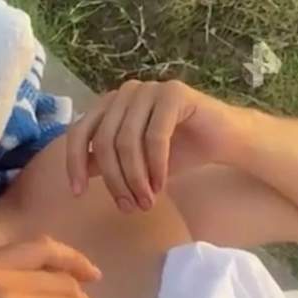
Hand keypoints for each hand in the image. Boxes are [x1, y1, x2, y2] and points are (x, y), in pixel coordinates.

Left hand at [66, 79, 248, 211]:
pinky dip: (156, 166)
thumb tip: (78, 175)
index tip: (78, 194)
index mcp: (109, 105)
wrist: (223, 140)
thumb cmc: (176, 151)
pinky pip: (155, 137)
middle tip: (129, 207)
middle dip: (115, 180)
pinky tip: (161, 185)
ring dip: (136, 178)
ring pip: (127, 141)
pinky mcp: (174, 94)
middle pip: (103, 141)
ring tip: (146, 202)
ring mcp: (149, 90)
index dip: (74, 163)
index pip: (79, 132)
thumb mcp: (132, 161)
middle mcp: (125, 92)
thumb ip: (104, 163)